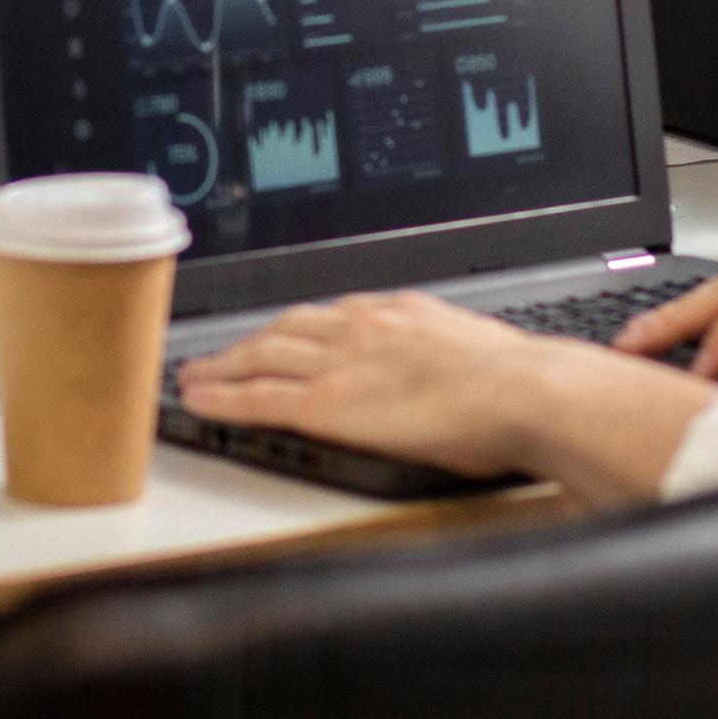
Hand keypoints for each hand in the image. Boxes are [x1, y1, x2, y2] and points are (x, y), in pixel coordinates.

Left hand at [177, 292, 717, 503]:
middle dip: (248, 342)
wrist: (523, 391)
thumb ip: (454, 356)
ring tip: (195, 376)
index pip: (332, 316)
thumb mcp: (481, 353)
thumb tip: (465, 374)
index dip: (298, 327)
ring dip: (222, 366)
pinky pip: (258, 399)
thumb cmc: (519, 384)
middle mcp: (361, 329)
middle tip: (219, 353)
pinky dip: (222, 399)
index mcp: (400, 314)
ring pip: (261, 358)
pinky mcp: (326, 404)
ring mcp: (339, 364)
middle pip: (286, 330)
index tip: (283, 334)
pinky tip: (198, 402)